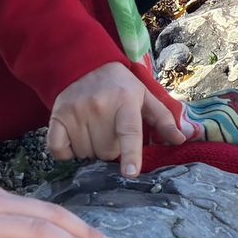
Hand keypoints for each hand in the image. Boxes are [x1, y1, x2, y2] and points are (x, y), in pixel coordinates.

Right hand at [47, 61, 184, 177]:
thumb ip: (163, 119)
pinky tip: (75, 137)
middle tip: (110, 131)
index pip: (129, 132)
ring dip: (90, 149)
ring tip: (93, 129)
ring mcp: (76, 111)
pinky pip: (59, 151)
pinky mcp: (57, 117)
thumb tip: (181, 139)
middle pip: (106, 151)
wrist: (84, 64)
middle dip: (110, 148)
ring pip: (85, 154)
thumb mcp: (145, 96)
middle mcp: (99, 106)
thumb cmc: (120, 87)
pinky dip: (67, 151)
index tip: (130, 173)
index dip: (130, 154)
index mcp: (126, 101)